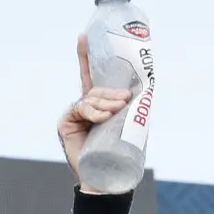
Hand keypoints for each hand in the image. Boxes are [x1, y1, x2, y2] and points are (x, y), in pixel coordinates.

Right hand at [58, 33, 130, 191]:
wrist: (105, 178)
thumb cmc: (119, 154)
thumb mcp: (128, 125)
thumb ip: (132, 107)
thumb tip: (147, 86)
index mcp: (97, 105)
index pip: (91, 77)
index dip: (86, 56)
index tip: (84, 36)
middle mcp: (84, 108)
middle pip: (95, 89)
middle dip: (110, 92)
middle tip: (125, 99)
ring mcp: (73, 115)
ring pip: (90, 99)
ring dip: (105, 103)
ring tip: (116, 111)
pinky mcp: (66, 124)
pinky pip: (81, 110)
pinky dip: (93, 113)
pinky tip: (102, 118)